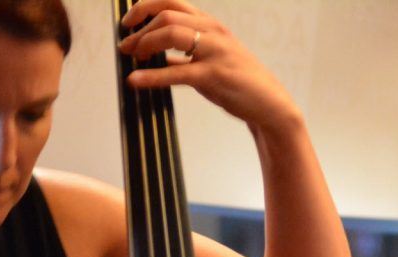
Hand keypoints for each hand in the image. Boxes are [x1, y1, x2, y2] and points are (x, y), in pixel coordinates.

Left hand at [117, 0, 299, 133]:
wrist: (271, 105)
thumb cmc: (241, 84)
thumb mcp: (212, 60)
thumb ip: (186, 55)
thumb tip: (156, 56)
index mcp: (211, 25)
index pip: (171, 2)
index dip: (143, 8)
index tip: (128, 24)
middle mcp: (213, 32)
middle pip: (166, 14)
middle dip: (139, 30)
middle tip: (126, 47)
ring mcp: (215, 52)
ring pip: (170, 34)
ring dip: (143, 44)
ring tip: (131, 59)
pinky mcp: (215, 75)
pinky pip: (176, 71)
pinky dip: (151, 76)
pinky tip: (136, 81)